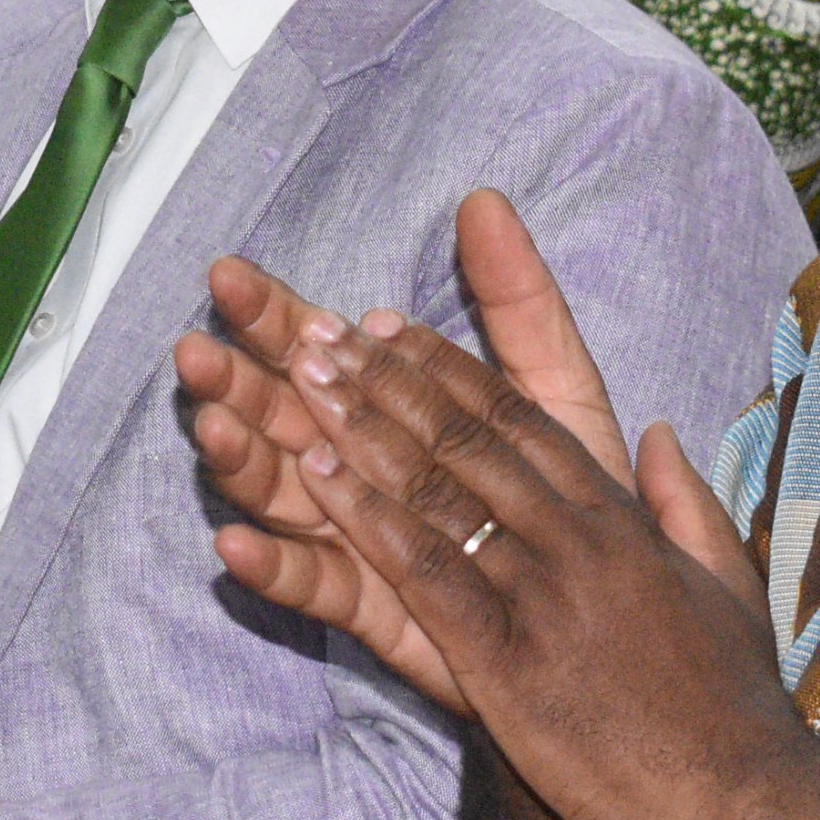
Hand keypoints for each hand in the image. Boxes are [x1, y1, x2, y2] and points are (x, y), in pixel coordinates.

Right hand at [180, 191, 634, 715]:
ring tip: (210, 428)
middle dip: (237, 381)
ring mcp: (364, 540)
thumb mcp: (556, 387)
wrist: (624, 620)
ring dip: (242, 462)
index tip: (228, 274)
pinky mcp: (380, 613)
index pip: (319, 347)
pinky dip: (274, 568)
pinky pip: (319, 590)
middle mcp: (365, 467)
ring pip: (287, 495)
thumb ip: (517, 301)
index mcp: (394, 408)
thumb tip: (485, 200)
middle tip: (195, 351)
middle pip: (284, 416)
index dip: (275, 312)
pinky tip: (233, 545)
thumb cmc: (581, 497)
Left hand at [215, 289, 819, 819]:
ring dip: (364, 432)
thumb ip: (688, 503)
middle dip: (390, 383)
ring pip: (439, 494)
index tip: (393, 331)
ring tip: (306, 382)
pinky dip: (369, 521)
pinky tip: (320, 479)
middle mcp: (576, 541)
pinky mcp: (506, 662)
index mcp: (619, 520)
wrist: (741, 798)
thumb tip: (662, 433)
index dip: (450, 370)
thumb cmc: (732, 705)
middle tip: (324, 337)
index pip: (522, 422)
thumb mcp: (727, 585)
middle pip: (468, 440)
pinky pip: (425, 575)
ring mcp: (541, 597)